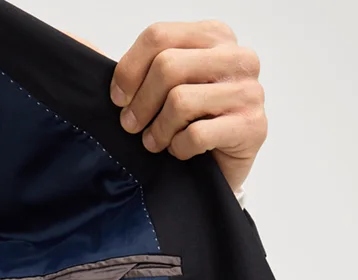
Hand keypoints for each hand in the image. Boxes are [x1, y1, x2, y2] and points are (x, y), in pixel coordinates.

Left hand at [109, 21, 266, 193]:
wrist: (222, 167)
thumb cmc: (193, 122)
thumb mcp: (171, 84)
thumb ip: (150, 66)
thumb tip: (105, 68)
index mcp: (215, 36)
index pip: (159, 35)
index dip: (129, 69)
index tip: (119, 98)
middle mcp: (237, 57)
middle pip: (167, 66)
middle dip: (140, 103)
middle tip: (131, 125)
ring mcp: (249, 91)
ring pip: (180, 101)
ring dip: (158, 130)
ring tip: (155, 142)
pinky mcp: (252, 127)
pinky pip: (196, 135)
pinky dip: (178, 148)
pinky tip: (180, 151)